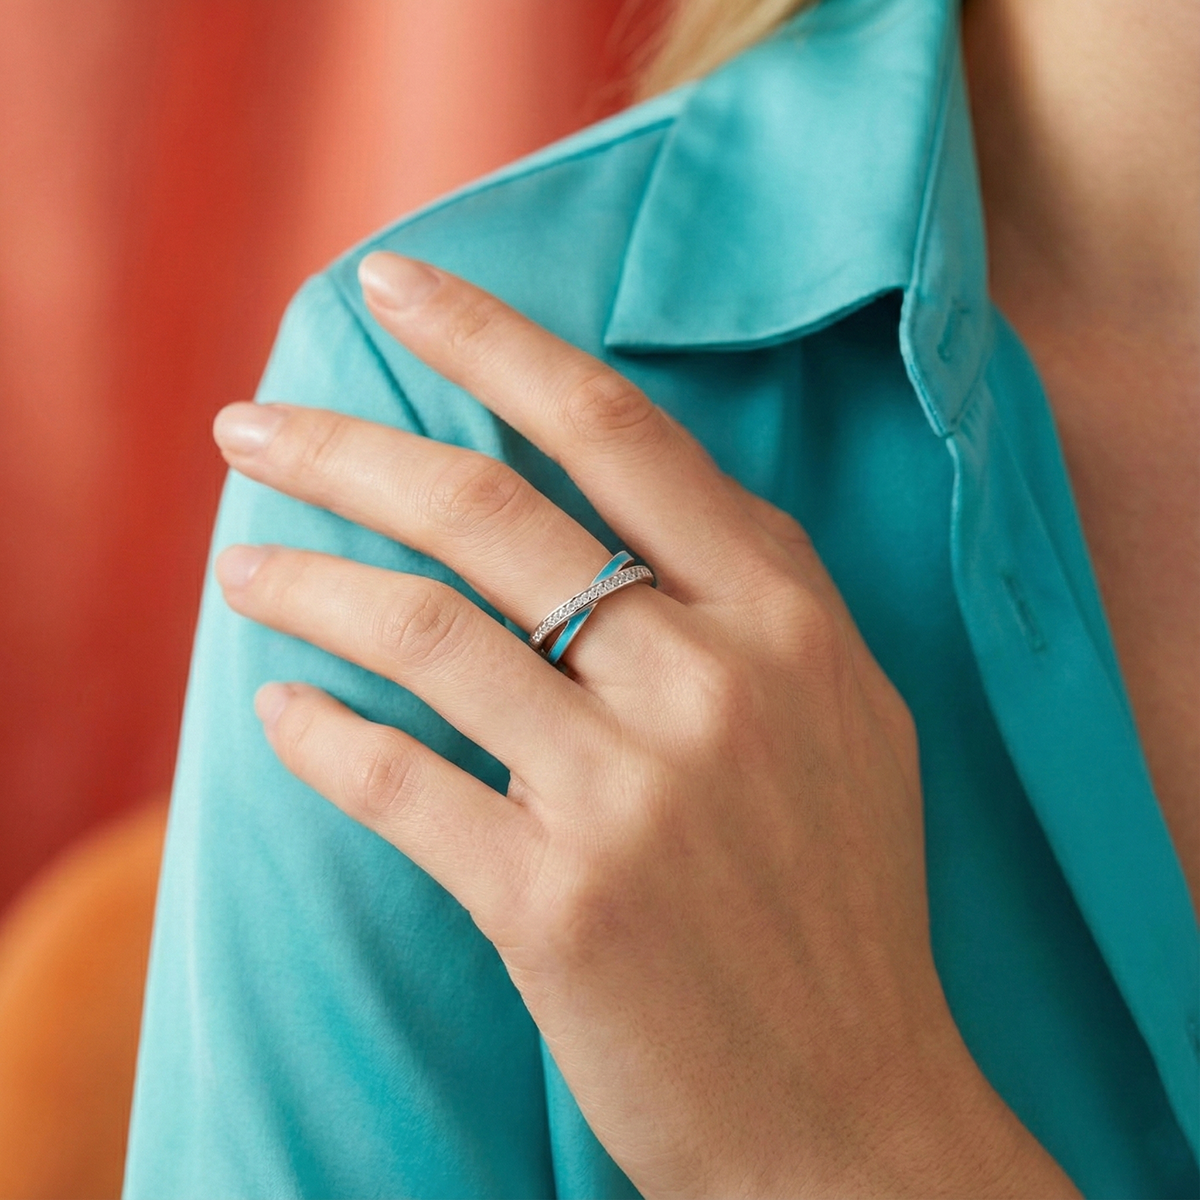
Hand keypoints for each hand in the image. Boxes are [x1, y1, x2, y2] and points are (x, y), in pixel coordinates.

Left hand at [212, 253, 1078, 1198]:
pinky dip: (318, 739)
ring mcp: (633, 793)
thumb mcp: (838, 714)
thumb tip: (613, 502)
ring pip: (420, 630)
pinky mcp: (557, 905)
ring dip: (304, 582)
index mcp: (784, 616)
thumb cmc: (839, 900)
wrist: (855, 1107)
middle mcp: (711, 681)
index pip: (615, 428)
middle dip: (344, 445)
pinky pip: (397, 783)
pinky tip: (280, 713)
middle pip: (487, 508)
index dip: (493, 339)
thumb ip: (745, 597)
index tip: (392, 288)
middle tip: (247, 423)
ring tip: (240, 563)